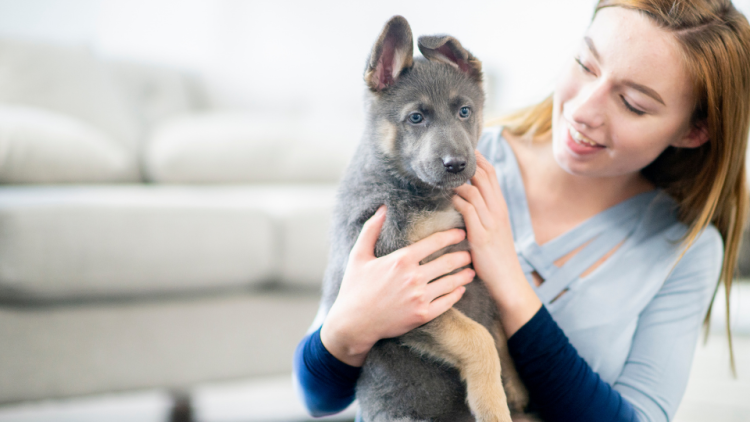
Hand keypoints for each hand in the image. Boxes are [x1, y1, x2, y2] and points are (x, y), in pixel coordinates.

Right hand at [320, 205, 474, 365]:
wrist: (353, 323)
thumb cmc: (354, 287)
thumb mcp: (358, 255)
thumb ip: (371, 229)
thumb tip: (383, 208)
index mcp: (401, 259)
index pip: (435, 242)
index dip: (451, 236)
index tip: (461, 234)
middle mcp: (413, 277)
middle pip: (448, 262)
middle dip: (463, 256)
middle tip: (471, 253)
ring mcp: (420, 297)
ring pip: (451, 282)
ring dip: (464, 275)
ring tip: (471, 271)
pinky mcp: (422, 315)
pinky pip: (447, 302)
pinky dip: (457, 294)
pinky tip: (461, 290)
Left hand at [452, 150, 541, 335]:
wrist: (508, 281)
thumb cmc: (497, 257)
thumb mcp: (493, 230)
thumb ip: (483, 213)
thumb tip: (466, 199)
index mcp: (501, 207)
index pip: (490, 174)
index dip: (477, 159)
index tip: (462, 151)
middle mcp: (498, 210)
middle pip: (483, 176)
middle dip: (466, 163)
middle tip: (449, 157)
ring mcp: (491, 222)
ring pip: (474, 190)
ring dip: (457, 181)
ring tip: (443, 177)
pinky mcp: (482, 236)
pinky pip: (468, 210)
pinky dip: (457, 200)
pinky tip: (447, 198)